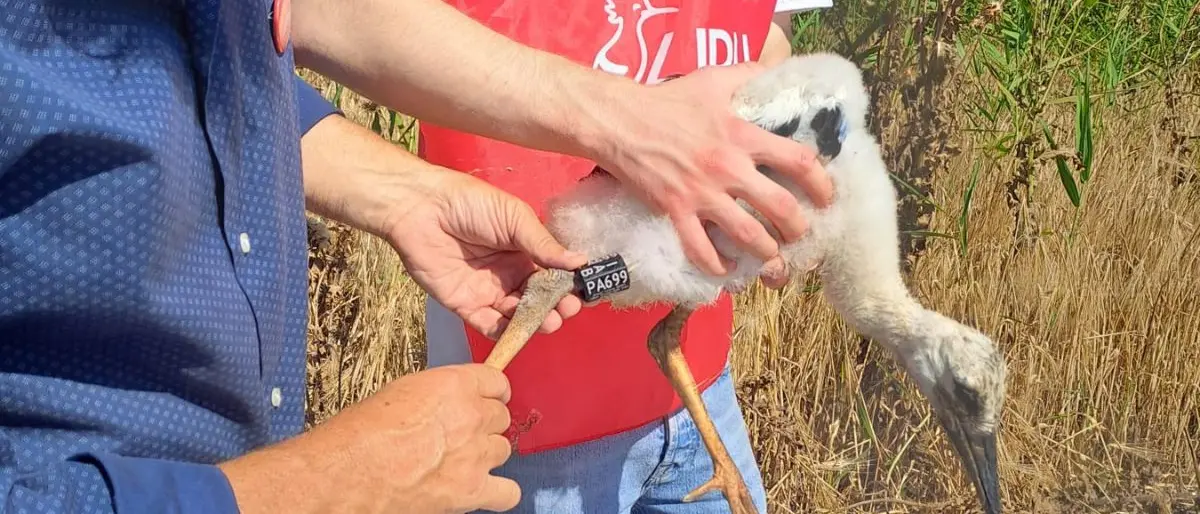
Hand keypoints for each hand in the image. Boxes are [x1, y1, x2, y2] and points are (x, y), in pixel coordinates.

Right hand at [220, 364, 519, 513]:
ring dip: (486, 454)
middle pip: (501, 417)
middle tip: (462, 433)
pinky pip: (507, 493)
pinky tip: (482, 490)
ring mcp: (476, 456)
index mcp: (456, 385)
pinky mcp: (472, 492)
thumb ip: (435, 396)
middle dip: (484, 424)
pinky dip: (499, 493)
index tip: (485, 398)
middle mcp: (474, 417)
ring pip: (503, 450)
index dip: (491, 392)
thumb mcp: (399, 393)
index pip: (496, 382)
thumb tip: (443, 406)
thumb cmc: (360, 431)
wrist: (348, 474)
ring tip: (462, 461)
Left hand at [378, 169, 589, 338]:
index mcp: (523, 251)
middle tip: (566, 310)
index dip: (566, 287)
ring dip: (534, 322)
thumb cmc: (470, 204)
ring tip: (549, 322)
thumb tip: (580, 262)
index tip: (580, 294)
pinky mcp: (464, 305)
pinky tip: (518, 331)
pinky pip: (488, 325)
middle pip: (537, 300)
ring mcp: (487, 292)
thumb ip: (544, 244)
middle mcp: (509, 275)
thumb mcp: (515, 218)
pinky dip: (504, 333)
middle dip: (554, 307)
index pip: (551, 276)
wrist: (422, 209)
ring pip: (516, 316)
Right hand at [588, 62, 834, 280]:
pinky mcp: (676, 211)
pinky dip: (717, 267)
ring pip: (748, 235)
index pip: (798, 161)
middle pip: (781, 207)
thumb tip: (777, 71)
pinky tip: (726, 270)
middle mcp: (728, 167)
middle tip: (800, 235)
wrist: (622, 122)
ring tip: (772, 257)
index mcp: (742, 136)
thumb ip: (750, 75)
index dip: (821, 183)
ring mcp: (701, 193)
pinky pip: (700, 250)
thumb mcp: (715, 80)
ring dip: (767, 252)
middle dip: (798, 228)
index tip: (826, 197)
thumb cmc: (669, 101)